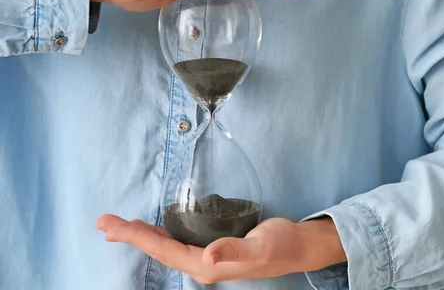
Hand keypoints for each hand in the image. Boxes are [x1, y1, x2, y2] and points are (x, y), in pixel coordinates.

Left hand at [96, 214, 345, 283]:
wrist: (296, 246)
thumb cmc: (279, 245)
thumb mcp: (259, 247)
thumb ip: (233, 250)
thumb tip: (207, 255)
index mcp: (207, 266)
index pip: (163, 251)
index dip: (136, 237)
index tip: (112, 225)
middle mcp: (201, 265)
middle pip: (158, 250)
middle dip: (130, 236)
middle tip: (103, 222)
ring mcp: (205, 257)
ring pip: (165, 247)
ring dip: (141, 235)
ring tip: (120, 225)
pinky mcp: (211, 248)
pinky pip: (176, 242)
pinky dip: (159, 234)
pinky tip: (153, 228)